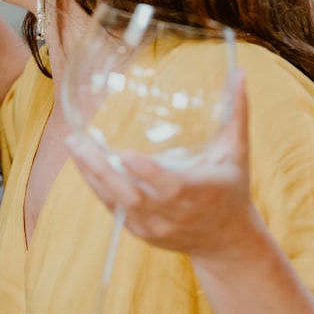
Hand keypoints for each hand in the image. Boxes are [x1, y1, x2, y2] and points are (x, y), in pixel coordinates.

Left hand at [68, 70, 260, 262]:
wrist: (224, 241)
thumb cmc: (230, 190)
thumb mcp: (236, 154)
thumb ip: (236, 115)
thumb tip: (239, 72)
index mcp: (199, 192)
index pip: (170, 186)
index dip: (148, 173)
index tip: (126, 155)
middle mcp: (172, 213)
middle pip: (131, 195)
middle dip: (101, 170)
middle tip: (77, 142)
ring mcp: (153, 225)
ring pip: (116, 202)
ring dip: (92, 175)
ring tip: (74, 146)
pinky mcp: (139, 232)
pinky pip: (113, 209)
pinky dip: (97, 186)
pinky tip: (83, 164)